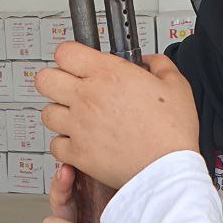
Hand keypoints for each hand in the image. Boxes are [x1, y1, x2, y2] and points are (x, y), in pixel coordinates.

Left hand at [35, 43, 199, 190]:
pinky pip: (55, 145)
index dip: (70, 56)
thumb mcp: (176, 85)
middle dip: (55, 82)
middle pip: (45, 79)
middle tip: (69, 89)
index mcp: (108, 74)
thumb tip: (149, 61)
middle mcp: (88, 97)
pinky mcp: (78, 153)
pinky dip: (64, 145)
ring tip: (75, 119)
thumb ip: (159, 65)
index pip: (65, 52)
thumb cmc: (172, 133)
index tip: (77, 64)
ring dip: (59, 114)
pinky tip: (78, 142)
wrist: (167, 170)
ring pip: (47, 113)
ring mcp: (79, 126)